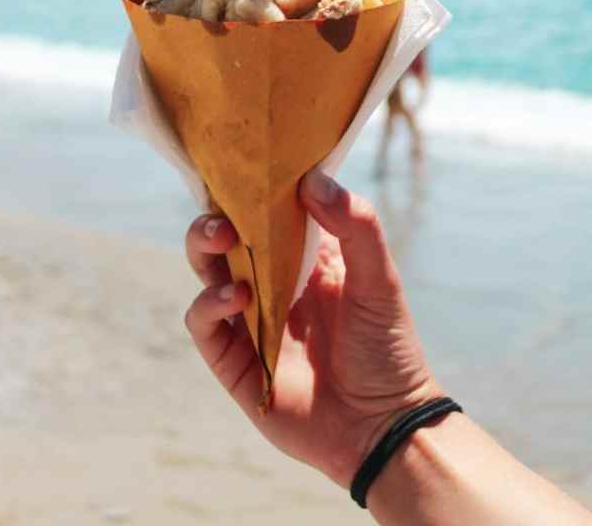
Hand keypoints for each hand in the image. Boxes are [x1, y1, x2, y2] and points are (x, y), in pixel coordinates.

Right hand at [184, 170, 442, 487]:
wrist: (383, 425)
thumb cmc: (387, 347)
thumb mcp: (379, 278)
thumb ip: (354, 224)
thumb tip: (312, 179)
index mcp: (303, 257)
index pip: (264, 213)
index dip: (248, 190)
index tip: (241, 166)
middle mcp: (271, 282)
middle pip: (224, 239)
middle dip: (214, 218)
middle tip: (225, 215)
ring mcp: (249, 320)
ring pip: (206, 273)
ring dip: (205, 250)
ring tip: (225, 240)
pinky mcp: (234, 360)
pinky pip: (204, 324)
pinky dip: (209, 304)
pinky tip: (235, 296)